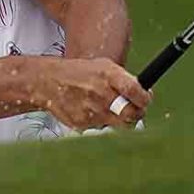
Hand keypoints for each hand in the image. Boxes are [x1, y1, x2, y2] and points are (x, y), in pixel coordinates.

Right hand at [32, 58, 151, 130]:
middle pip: (130, 114)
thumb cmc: (78, 73)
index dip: (144, 99)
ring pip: (117, 124)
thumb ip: (123, 79)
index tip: (145, 100)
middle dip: (136, 114)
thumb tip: (143, 94)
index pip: (134, 91)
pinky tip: (89, 109)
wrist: (47, 82)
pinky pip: (100, 127)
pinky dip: (99, 120)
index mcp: (108, 75)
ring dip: (116, 118)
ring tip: (103, 105)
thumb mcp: (103, 66)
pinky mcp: (82, 124)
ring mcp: (91, 111)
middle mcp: (100, 93)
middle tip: (135, 111)